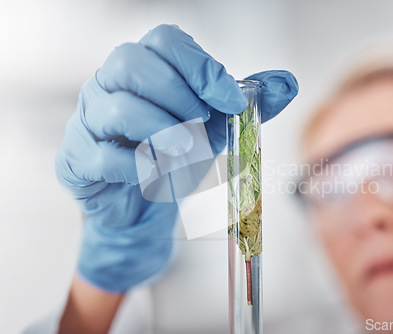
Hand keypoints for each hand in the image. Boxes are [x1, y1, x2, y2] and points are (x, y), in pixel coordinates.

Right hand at [55, 24, 297, 292]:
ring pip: (118, 109)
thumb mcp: (216, 126)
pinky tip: (156, 175)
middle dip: (178, 94)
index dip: (200, 67)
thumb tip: (288, 84)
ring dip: (164, 132)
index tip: (232, 100)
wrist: (144, 206)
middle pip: (131, 63)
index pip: (164, 41)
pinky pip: (103, 157)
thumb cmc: (175, 156)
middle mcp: (108, 85)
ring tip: (187, 151)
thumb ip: (248, 103)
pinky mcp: (76, 160)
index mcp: (143, 68)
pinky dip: (139, 168)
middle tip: (202, 123)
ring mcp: (87, 121)